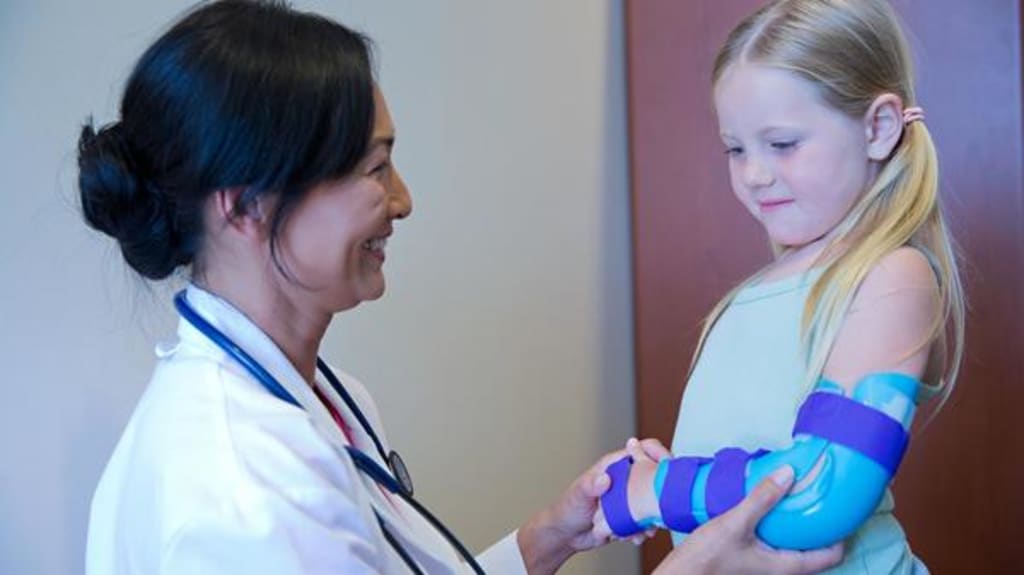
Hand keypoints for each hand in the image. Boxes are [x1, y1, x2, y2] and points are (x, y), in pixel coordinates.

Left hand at [517, 438, 669, 574]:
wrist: (566, 535)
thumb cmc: (567, 508)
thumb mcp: (578, 495)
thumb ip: (590, 485)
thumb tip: (605, 478)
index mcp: (615, 466)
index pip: (643, 449)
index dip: (658, 454)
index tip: (666, 468)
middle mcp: (626, 479)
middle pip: (655, 475)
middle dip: (659, 492)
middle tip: (659, 506)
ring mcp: (630, 498)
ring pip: (654, 500)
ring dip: (652, 515)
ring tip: (644, 528)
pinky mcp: (632, 516)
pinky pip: (647, 520)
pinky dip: (644, 529)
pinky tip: (634, 537)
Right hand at [652, 466, 843, 574]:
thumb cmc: (705, 560)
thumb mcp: (735, 524)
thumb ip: (762, 499)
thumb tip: (789, 473)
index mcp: (786, 566)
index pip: (831, 555)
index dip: (842, 532)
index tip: (843, 506)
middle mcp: (779, 568)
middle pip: (814, 548)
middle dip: (819, 522)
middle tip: (820, 494)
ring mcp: (764, 564)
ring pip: (793, 543)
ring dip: (797, 522)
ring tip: (796, 494)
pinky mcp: (750, 556)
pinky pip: (775, 539)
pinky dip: (778, 522)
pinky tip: (767, 504)